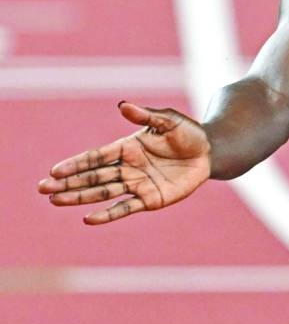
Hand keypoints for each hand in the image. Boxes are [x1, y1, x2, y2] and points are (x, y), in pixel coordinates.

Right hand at [38, 102, 210, 224]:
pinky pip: (125, 208)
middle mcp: (127, 167)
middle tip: (43, 188)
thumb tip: (123, 105)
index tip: (54, 171)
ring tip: (55, 200)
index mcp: (127, 148)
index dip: (75, 164)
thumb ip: (146, 115)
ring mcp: (137, 184)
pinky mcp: (149, 200)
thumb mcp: (168, 120)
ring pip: (102, 192)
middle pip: (92, 177)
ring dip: (79, 197)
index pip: (95, 157)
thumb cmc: (188, 133)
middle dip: (68, 182)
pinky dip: (107, 214)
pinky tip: (88, 219)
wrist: (209, 153)